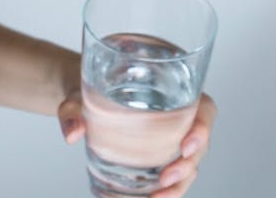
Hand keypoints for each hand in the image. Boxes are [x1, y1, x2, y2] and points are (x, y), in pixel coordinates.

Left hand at [58, 91, 216, 197]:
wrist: (79, 97)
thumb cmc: (86, 86)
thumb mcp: (78, 94)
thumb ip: (72, 110)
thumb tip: (72, 133)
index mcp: (170, 87)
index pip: (202, 107)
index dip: (203, 127)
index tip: (187, 145)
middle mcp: (177, 112)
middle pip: (198, 141)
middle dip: (188, 164)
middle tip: (166, 178)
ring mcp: (169, 135)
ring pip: (187, 162)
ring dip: (179, 183)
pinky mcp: (157, 152)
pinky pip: (170, 172)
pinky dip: (165, 189)